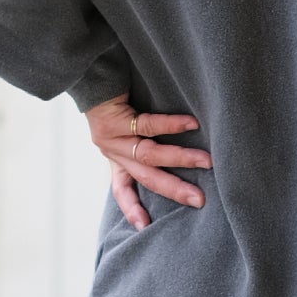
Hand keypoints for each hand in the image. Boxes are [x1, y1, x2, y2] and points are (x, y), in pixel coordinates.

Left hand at [85, 96, 211, 229]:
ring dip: (180, 159)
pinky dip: (172, 125)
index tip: (144, 227)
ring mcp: (112, 136)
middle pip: (145, 177)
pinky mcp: (115, 118)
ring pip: (149, 154)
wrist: (89, 70)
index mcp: (114, 156)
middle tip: (199, 200)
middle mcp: (112, 150)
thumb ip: (140, 140)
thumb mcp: (122, 125)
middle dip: (173, 190)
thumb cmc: (114, 94)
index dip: (132, 208)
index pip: (122, 188)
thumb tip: (174, 153)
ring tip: (207, 161)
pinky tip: (192, 124)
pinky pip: (147, 124)